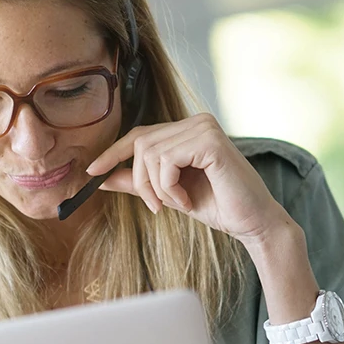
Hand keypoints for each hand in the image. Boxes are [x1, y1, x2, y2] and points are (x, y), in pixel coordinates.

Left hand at [86, 113, 293, 244]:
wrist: (252, 222)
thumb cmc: (217, 206)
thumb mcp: (168, 194)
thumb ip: (139, 182)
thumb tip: (101, 178)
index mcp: (188, 130)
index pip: (140, 135)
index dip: (113, 153)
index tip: (92, 172)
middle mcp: (196, 122)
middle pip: (140, 144)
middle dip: (140, 180)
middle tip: (156, 206)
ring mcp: (204, 128)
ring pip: (150, 154)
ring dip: (157, 188)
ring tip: (178, 203)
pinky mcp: (210, 141)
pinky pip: (167, 162)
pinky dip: (170, 187)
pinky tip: (187, 199)